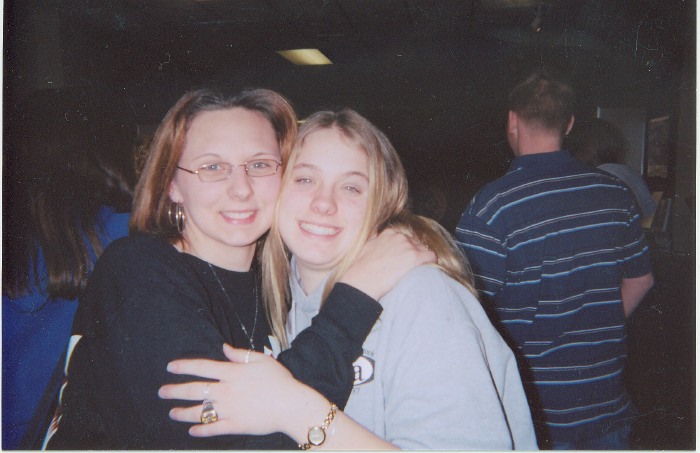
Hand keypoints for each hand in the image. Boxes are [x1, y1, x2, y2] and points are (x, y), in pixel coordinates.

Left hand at [159, 344, 304, 436]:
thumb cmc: (280, 380)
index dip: (184, 366)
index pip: (202, 367)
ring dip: (182, 412)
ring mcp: (228, 409)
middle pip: (195, 390)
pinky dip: (200, 430)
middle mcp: (226, 391)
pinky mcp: (234, 425)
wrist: (291, 405)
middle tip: (162, 392)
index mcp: (232, 373)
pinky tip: (191, 430)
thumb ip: (240, 354)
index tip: (170, 367)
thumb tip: (224, 348)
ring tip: (172, 413)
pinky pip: (213, 428)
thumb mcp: (261, 360)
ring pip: (199, 411)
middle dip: (175, 391)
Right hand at [339, 228, 435, 299]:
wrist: (361, 281)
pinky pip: (431, 257)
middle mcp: (400, 236)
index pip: (406, 238)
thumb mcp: (366, 246)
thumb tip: (376, 237)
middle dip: (414, 254)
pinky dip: (431, 263)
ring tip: (415, 272)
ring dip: (421, 260)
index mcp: (389, 233)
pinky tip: (425, 271)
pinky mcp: (415, 257)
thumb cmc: (360, 268)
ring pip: (424, 250)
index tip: (403, 259)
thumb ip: (375, 239)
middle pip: (416, 244)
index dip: (406, 249)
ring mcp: (408, 246)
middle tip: (408, 268)